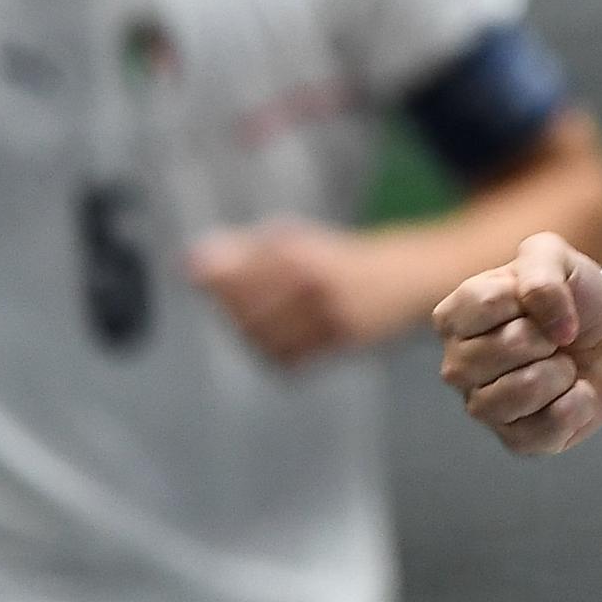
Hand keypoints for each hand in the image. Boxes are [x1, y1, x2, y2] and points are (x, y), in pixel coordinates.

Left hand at [192, 220, 387, 366]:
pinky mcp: (343, 342)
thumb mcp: (299, 241)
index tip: (199, 271)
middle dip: (229, 306)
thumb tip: (189, 262)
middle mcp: (314, 285)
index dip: (212, 278)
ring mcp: (330, 316)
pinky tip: (274, 340)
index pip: (234, 275)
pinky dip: (272, 352)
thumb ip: (245, 250)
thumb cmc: (345, 260)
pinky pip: (288, 359)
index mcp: (300, 253)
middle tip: (230, 298)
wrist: (412, 280)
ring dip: (247, 331)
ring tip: (252, 318)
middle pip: (244, 310)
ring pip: (263, 337)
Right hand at [435, 234, 601, 453]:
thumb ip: (541, 270)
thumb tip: (551, 327)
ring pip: (520, 392)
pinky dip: (577, 404)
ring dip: (561, 372)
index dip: (529, 299)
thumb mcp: (555, 256)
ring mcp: (484, 406)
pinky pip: (547, 428)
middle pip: (503, 349)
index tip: (544, 299)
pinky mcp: (517, 439)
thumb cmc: (574, 295)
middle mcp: (459, 365)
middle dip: (547, 337)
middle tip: (556, 336)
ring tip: (564, 364)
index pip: (483, 305)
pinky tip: (575, 392)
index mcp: (455, 318)